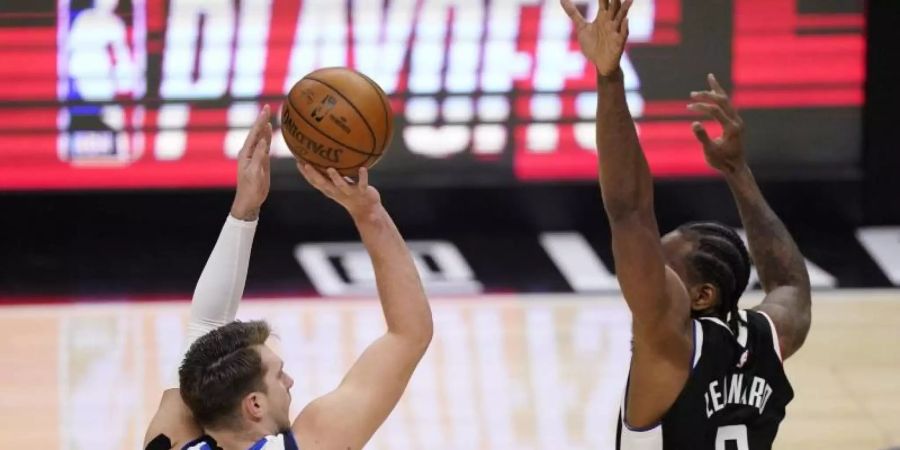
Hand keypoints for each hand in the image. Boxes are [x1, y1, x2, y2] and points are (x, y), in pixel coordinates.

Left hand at [231, 105, 272, 220]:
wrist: (249, 201)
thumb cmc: (250, 189)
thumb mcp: (255, 172)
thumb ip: (259, 156)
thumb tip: (264, 140)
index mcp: (246, 153)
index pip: (254, 134)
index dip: (260, 121)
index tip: (265, 110)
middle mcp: (249, 152)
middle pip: (256, 133)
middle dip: (262, 120)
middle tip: (267, 107)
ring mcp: (254, 156)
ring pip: (260, 138)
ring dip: (264, 126)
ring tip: (268, 115)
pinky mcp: (260, 161)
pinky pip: (265, 146)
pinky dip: (267, 137)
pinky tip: (269, 131)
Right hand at [298, 164, 382, 220]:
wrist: (367, 210)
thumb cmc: (351, 194)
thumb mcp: (339, 185)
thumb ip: (332, 174)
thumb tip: (326, 156)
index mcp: (330, 190)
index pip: (315, 182)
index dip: (305, 174)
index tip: (297, 161)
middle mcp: (338, 192)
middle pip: (323, 184)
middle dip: (314, 175)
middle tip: (306, 164)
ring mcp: (349, 192)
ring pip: (341, 185)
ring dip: (335, 178)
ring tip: (330, 169)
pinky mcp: (363, 192)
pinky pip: (362, 183)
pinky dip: (363, 176)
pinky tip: (363, 168)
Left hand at [561, 0, 631, 76]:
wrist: (600, 64)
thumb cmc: (593, 45)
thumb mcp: (582, 27)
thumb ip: (573, 13)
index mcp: (603, 16)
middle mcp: (611, 21)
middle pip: (615, 5)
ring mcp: (615, 31)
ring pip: (621, 18)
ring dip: (625, 9)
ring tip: (629, 0)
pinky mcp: (619, 43)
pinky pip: (623, 34)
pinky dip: (624, 28)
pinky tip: (625, 21)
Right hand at [688, 74, 746, 173]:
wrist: (735, 167)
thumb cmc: (721, 161)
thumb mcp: (710, 151)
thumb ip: (703, 137)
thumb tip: (694, 123)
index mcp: (732, 128)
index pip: (716, 111)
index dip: (701, 107)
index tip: (688, 108)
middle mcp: (736, 121)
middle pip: (723, 101)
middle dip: (707, 95)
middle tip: (692, 94)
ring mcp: (737, 120)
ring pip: (727, 100)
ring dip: (716, 90)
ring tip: (710, 77)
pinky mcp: (735, 121)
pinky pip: (727, 105)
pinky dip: (720, 96)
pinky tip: (715, 90)